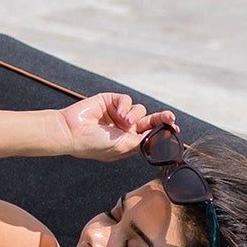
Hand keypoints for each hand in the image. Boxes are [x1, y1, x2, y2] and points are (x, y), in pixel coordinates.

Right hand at [54, 94, 175, 160]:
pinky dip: (125, 105)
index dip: (163, 130)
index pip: (150, 134)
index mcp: (128, 141)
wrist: (72, 132)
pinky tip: (119, 113)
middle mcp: (124, 128)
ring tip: (125, 121)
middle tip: (170, 117)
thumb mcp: (122, 146)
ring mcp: (117, 114)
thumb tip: (158, 135)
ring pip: (138, 109)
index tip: (175, 128)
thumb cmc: (94, 144)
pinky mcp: (110, 101)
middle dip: (161, 118)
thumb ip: (141, 140)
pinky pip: (126, 100)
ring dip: (135, 115)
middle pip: (149, 120)